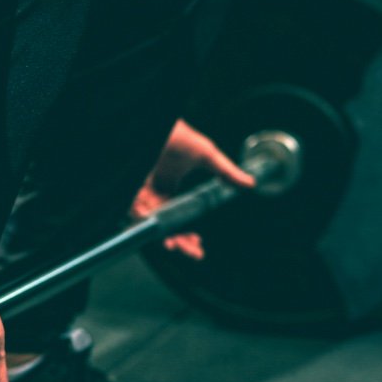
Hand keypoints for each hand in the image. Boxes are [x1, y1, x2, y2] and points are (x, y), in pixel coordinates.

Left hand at [130, 118, 255, 258]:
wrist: (163, 129)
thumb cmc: (177, 135)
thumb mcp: (206, 155)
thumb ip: (226, 172)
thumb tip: (249, 183)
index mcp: (168, 188)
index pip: (178, 219)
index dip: (187, 236)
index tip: (198, 246)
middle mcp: (153, 194)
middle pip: (165, 228)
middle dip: (179, 243)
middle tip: (192, 253)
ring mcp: (141, 194)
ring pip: (151, 226)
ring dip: (164, 238)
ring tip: (175, 246)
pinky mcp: (132, 194)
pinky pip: (135, 216)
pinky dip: (146, 226)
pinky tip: (160, 232)